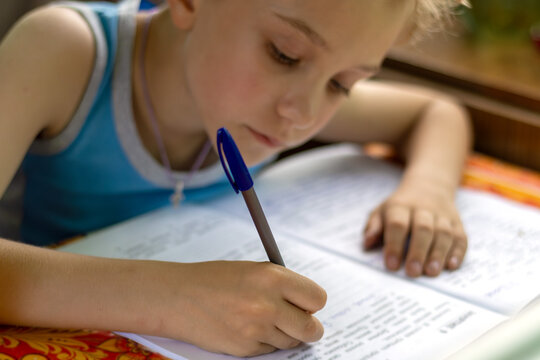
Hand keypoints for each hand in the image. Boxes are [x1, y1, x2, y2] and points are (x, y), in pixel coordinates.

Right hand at [153, 261, 326, 356]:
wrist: (177, 297)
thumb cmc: (214, 279)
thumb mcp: (252, 270)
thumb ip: (281, 284)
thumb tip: (307, 303)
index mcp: (272, 277)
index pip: (317, 298)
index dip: (313, 302)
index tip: (307, 304)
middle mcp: (267, 304)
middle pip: (312, 327)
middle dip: (309, 327)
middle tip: (301, 322)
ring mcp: (256, 329)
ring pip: (291, 342)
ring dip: (285, 334)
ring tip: (264, 320)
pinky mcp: (245, 348)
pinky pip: (270, 350)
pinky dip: (265, 342)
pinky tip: (247, 328)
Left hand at [362, 181, 466, 276]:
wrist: (429, 186)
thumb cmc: (399, 208)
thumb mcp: (381, 211)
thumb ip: (373, 227)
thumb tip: (367, 243)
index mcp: (400, 206)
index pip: (397, 224)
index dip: (394, 245)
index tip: (391, 265)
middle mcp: (423, 209)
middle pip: (423, 228)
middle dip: (418, 252)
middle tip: (413, 272)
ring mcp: (442, 215)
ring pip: (443, 233)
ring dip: (439, 253)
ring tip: (431, 272)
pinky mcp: (457, 222)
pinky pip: (460, 236)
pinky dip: (458, 251)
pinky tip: (451, 266)